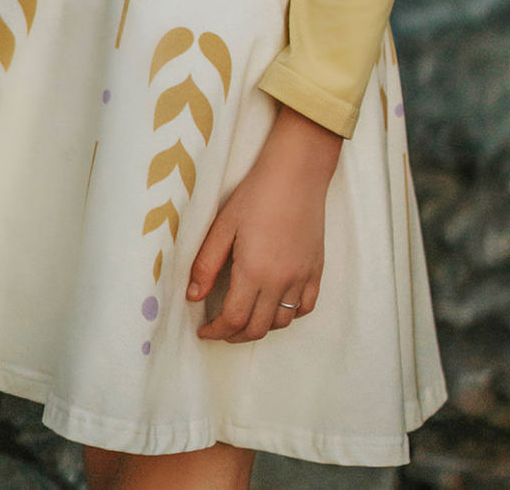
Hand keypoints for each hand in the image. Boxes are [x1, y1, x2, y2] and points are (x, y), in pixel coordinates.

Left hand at [186, 104, 341, 342]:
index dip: (216, 331)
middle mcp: (281, 282)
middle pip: (258, 328)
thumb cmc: (255, 194)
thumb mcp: (223, 226)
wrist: (296, 173)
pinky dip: (290, 315)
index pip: (234, 319)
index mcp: (254, 272)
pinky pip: (306, 307)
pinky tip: (276, 306)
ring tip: (245, 317)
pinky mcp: (317, 270)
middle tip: (220, 329)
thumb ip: (206, 264)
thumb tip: (192, 296)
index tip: (203, 331)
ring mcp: (302, 278)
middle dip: (235, 335)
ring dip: (261, 327)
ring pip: (282, 322)